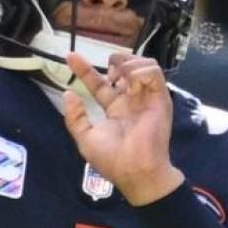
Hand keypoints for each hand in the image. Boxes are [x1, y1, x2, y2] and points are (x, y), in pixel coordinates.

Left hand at [61, 51, 185, 205]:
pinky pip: (154, 72)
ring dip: (128, 63)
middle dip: (116, 61)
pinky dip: (140, 71)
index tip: (70, 56)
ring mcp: (146, 98)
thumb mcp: (85, 138)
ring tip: (119, 76)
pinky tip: (130, 83)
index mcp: (115, 109)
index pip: (99, 83)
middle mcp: (131, 100)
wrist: (135, 170)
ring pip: (142, 65)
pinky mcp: (160, 98)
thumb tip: (68, 94)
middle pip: (124, 68)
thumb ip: (75, 117)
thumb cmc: (111, 159)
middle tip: (109, 72)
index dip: (85, 69)